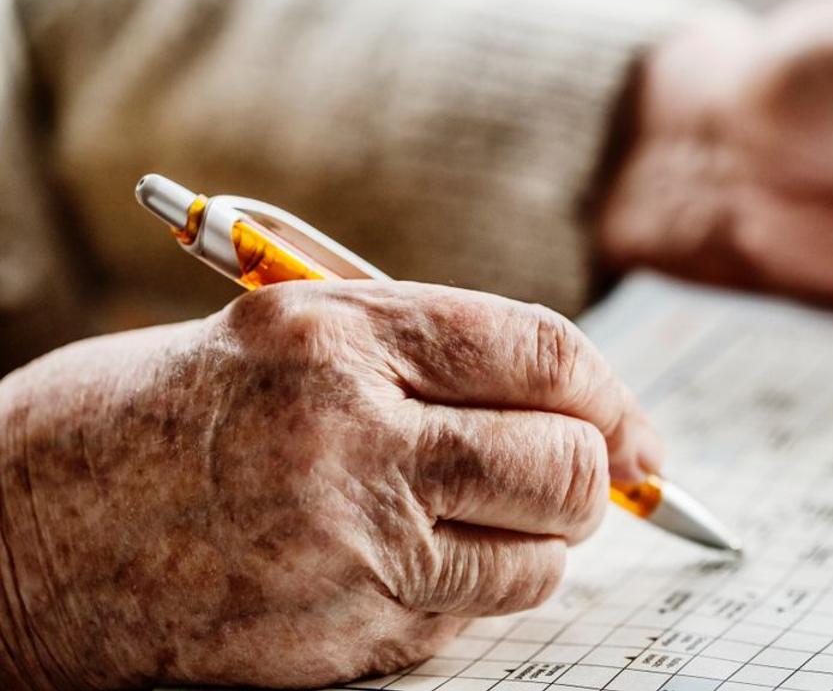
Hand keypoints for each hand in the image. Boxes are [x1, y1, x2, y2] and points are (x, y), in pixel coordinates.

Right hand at [0, 282, 659, 689]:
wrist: (8, 542)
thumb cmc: (141, 424)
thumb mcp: (273, 337)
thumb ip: (417, 358)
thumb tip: (557, 397)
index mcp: (334, 332)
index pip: (538, 349)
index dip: (609, 390)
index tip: (633, 429)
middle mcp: (349, 433)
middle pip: (565, 463)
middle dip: (592, 475)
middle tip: (571, 480)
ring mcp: (345, 545)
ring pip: (537, 557)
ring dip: (535, 543)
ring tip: (470, 520)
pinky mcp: (337, 637)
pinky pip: (466, 618)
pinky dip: (466, 594)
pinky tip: (399, 566)